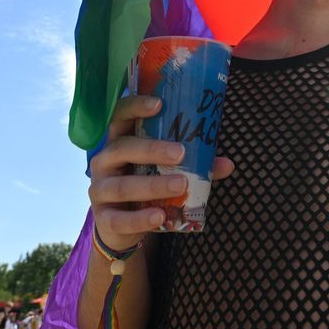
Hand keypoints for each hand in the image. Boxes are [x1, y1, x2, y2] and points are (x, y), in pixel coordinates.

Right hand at [86, 93, 233, 248]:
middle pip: (122, 148)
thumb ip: (193, 164)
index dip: (135, 106)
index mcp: (119, 141)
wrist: (121, 225)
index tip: (159, 103)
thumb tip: (228, 164)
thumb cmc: (145, 185)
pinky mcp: (103, 218)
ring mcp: (100, 190)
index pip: (120, 116)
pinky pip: (119, 218)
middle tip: (180, 153)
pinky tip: (159, 215)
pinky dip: (140, 218)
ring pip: (122, 185)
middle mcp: (104, 161)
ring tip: (181, 185)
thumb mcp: (165, 170)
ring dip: (152, 185)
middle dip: (152, 149)